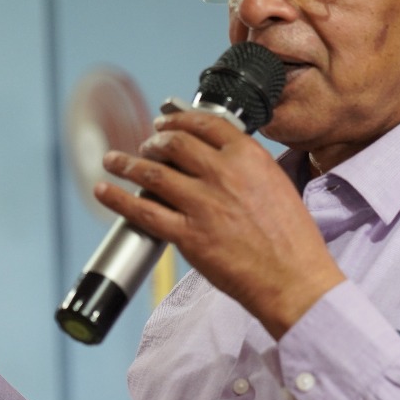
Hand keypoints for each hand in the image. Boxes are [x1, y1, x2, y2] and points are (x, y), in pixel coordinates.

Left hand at [94, 111, 345, 337]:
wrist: (294, 279)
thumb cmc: (292, 240)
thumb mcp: (279, 185)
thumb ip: (248, 168)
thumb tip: (222, 160)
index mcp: (249, 157)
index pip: (205, 123)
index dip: (178, 120)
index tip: (167, 123)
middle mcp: (223, 173)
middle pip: (174, 143)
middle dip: (153, 140)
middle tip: (146, 144)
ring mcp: (202, 204)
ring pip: (152, 172)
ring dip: (126, 163)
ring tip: (114, 161)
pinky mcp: (188, 235)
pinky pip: (142, 211)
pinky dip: (117, 198)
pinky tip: (105, 190)